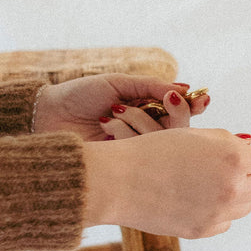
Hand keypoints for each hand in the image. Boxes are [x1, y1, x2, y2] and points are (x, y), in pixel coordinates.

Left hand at [32, 75, 209, 140]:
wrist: (48, 115)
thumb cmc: (80, 95)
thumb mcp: (118, 84)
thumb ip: (151, 86)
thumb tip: (184, 89)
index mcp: (147, 110)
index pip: (180, 111)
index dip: (193, 106)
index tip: (201, 99)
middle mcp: (145, 131)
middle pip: (180, 130)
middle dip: (178, 116)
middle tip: (169, 105)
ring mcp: (136, 150)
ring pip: (163, 142)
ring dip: (140, 121)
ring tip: (112, 112)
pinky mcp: (125, 165)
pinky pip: (142, 153)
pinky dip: (126, 133)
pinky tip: (107, 124)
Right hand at [82, 127, 250, 238]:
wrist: (119, 181)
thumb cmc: (154, 150)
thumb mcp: (194, 135)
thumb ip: (227, 142)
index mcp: (233, 158)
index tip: (250, 153)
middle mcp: (231, 188)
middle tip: (235, 170)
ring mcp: (219, 213)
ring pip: (246, 206)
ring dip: (236, 194)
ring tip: (209, 183)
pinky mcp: (204, 230)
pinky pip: (225, 222)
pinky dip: (217, 211)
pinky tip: (196, 199)